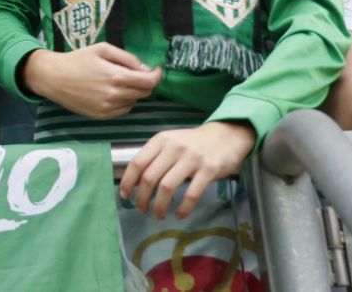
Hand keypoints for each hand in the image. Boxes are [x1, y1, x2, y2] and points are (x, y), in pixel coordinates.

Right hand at [21, 44, 162, 119]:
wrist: (53, 78)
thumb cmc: (77, 59)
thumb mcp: (102, 49)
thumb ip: (127, 58)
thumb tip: (145, 69)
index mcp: (116, 77)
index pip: (149, 82)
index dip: (156, 76)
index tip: (155, 70)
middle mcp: (115, 95)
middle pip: (144, 93)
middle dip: (144, 83)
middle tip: (135, 74)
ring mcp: (108, 108)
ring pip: (134, 101)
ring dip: (133, 92)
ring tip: (118, 82)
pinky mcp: (102, 116)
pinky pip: (123, 110)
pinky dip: (123, 101)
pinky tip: (111, 92)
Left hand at [119, 121, 255, 219]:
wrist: (226, 136)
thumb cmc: (193, 143)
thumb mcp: (170, 142)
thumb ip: (155, 157)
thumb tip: (136, 182)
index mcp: (160, 140)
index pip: (137, 163)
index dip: (128, 182)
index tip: (125, 196)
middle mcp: (174, 148)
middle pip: (150, 177)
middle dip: (142, 198)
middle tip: (142, 210)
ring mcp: (192, 158)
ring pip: (167, 187)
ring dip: (160, 205)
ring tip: (158, 215)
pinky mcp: (209, 170)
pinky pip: (192, 194)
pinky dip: (183, 208)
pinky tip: (179, 215)